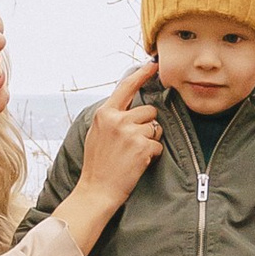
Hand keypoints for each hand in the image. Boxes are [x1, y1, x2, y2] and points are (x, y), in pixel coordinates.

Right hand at [55, 64, 164, 251]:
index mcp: (104, 113)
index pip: (126, 87)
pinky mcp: (142, 146)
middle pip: (149, 111)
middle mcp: (117, 119)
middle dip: (147, 125)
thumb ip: (112, 116)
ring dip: (150, 140)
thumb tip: (129, 103)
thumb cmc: (97, 164)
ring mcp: (130, 132)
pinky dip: (152, 155)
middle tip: (132, 143)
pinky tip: (137, 163)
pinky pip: (158, 145)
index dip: (141, 74)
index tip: (153, 64)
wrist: (96, 190)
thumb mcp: (97, 133)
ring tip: (133, 154)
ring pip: (155, 128)